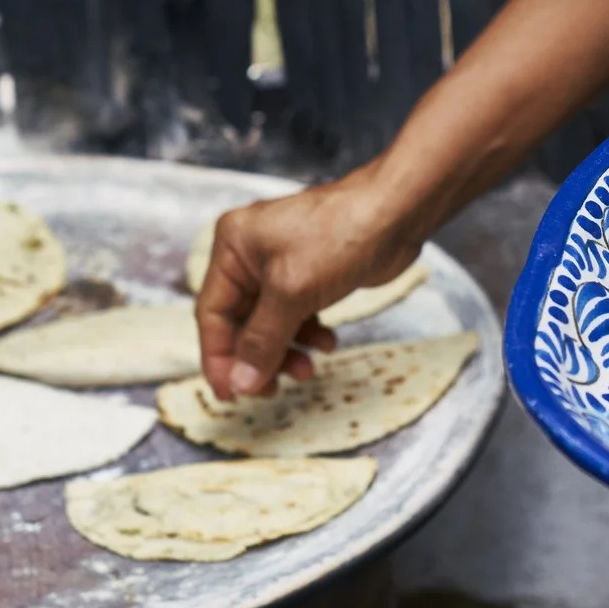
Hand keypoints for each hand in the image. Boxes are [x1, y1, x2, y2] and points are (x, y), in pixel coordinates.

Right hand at [194, 167, 422, 396]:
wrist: (396, 212)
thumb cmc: (341, 234)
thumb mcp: (292, 292)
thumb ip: (263, 341)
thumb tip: (242, 383)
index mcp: (232, 247)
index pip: (212, 313)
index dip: (219, 358)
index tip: (231, 395)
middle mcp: (250, 254)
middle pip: (240, 322)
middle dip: (258, 357)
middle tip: (272, 390)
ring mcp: (281, 264)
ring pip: (269, 323)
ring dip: (285, 350)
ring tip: (307, 369)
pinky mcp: (309, 274)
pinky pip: (295, 315)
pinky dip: (306, 334)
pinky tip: (327, 344)